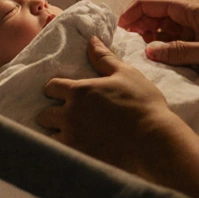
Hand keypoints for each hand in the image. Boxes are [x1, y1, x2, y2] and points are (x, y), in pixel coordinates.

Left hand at [37, 36, 185, 174]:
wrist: (154, 141)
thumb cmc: (142, 104)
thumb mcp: (125, 74)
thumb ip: (104, 58)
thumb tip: (91, 39)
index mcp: (79, 92)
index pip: (51, 87)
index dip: (55, 89)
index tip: (62, 93)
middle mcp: (70, 115)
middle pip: (44, 115)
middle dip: (51, 114)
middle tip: (65, 116)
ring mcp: (73, 139)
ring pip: (49, 137)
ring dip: (56, 134)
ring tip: (68, 135)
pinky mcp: (79, 158)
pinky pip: (59, 155)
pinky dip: (62, 152)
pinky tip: (73, 151)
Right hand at [119, 0, 198, 89]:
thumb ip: (181, 51)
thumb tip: (148, 51)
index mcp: (191, 11)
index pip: (152, 4)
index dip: (132, 13)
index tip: (118, 31)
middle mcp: (187, 19)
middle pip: (151, 18)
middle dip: (135, 28)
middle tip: (123, 48)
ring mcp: (190, 34)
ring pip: (158, 34)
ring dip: (145, 42)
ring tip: (133, 58)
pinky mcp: (194, 49)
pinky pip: (169, 47)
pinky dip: (158, 53)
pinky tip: (151, 64)